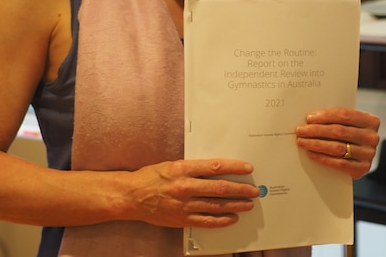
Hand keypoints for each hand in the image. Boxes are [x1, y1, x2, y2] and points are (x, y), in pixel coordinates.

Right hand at [125, 159, 258, 227]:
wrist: (132, 196)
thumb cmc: (151, 177)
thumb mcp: (172, 164)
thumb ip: (193, 168)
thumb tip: (217, 168)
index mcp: (183, 169)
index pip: (215, 167)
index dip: (234, 167)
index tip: (247, 168)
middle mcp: (185, 186)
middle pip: (220, 187)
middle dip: (240, 189)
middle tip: (253, 189)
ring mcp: (184, 205)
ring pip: (216, 205)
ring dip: (235, 204)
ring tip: (248, 204)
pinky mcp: (182, 219)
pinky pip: (206, 221)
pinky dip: (222, 220)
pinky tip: (232, 217)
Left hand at [295, 108, 380, 178]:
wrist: (361, 156)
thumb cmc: (350, 134)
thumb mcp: (350, 123)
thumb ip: (336, 119)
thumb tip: (311, 118)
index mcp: (371, 121)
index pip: (345, 115)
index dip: (325, 116)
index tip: (309, 118)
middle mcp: (372, 137)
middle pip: (339, 131)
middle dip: (316, 130)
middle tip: (301, 130)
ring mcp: (369, 154)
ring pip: (338, 147)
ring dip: (316, 144)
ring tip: (303, 141)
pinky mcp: (363, 169)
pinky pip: (339, 163)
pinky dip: (323, 158)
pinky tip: (311, 154)